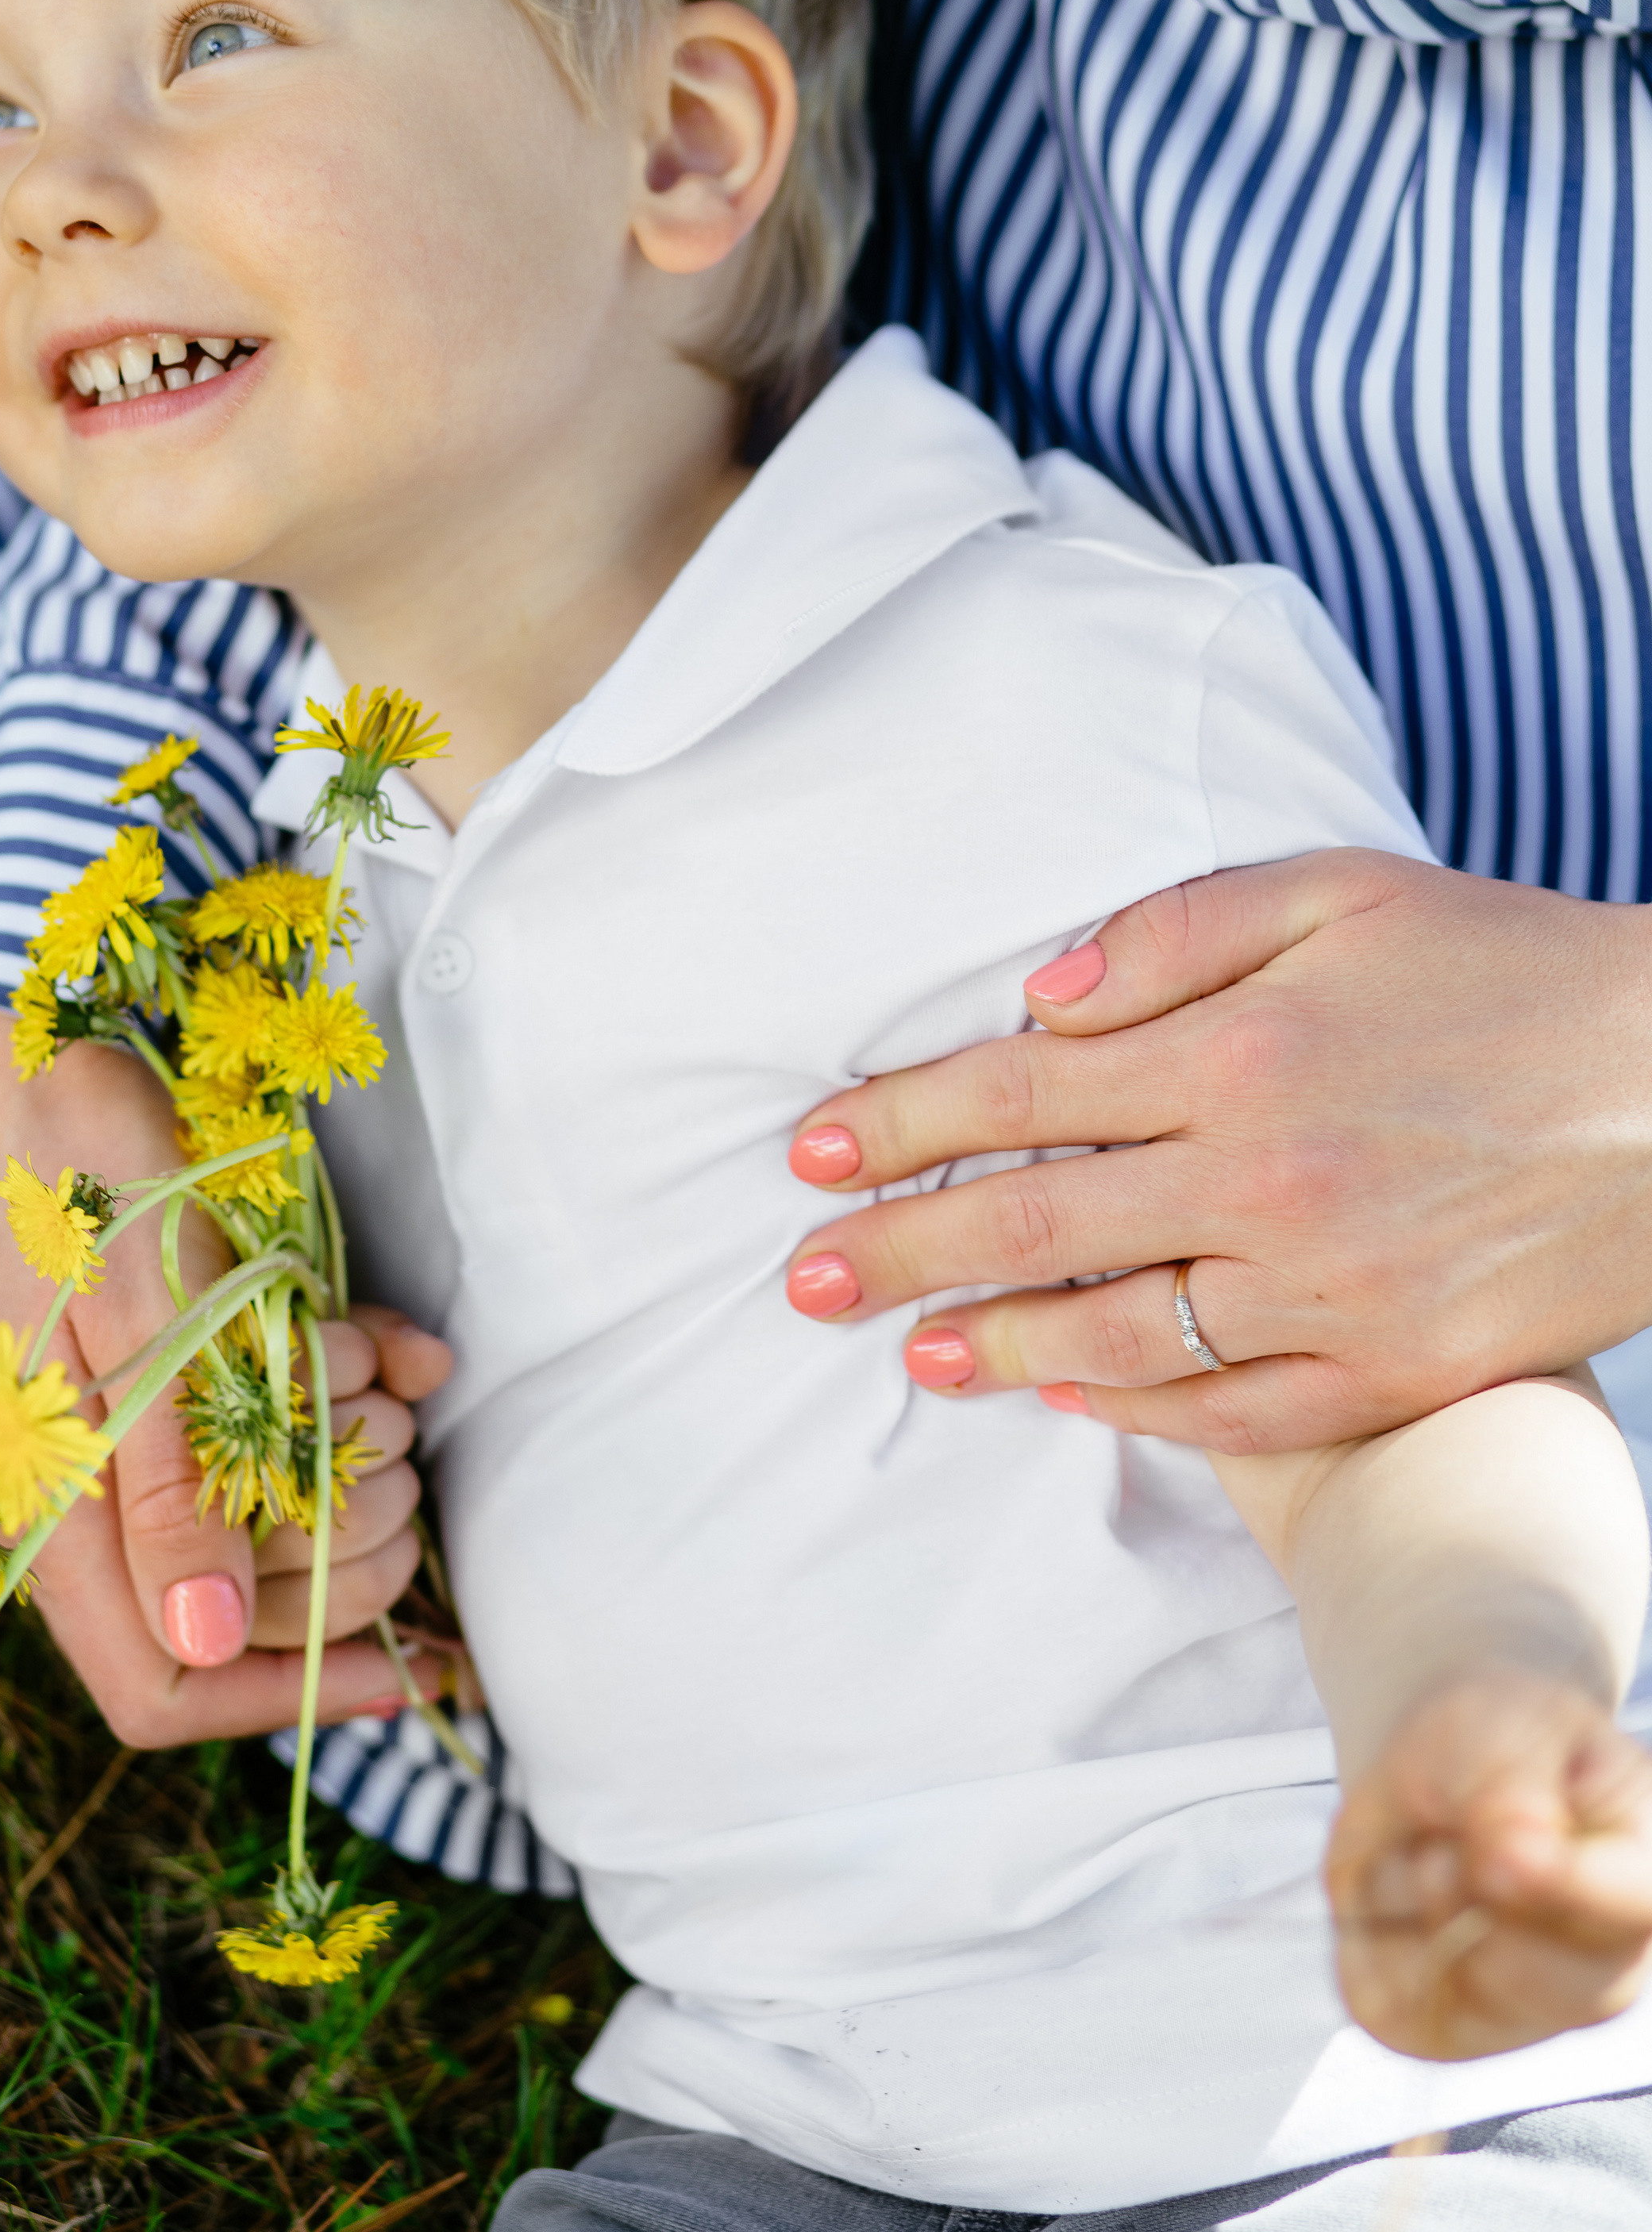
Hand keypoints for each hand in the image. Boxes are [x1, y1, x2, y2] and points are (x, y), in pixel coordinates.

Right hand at [0, 1009, 452, 1745]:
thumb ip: (166, 1476)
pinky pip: (276, 1437)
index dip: (285, 1698)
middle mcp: (91, 1497)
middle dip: (349, 1547)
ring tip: (387, 1375)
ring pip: (272, 1531)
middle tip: (397, 1443)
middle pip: (244, 1617)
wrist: (22, 1041)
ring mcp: (132, 1441)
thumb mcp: (130, 1310)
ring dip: (360, 1468)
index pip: (159, 1685)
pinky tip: (401, 1353)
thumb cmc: (72, 1165)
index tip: (408, 1667)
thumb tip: (210, 1642)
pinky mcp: (176, 1379)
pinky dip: (355, 1402)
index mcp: (54, 1506)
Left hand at [784, 851, 1651, 1448]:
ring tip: (914, 1352)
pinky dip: (1140, 1414)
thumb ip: (1174, 933)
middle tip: (803, 1278)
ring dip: (997, 1346)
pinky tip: (1072, 1400)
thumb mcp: (1340, 892)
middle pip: (1034, 1225)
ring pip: (1116, 1339)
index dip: (899, 1124)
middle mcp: (1264, 1182)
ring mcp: (1328, 1293)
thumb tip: (1037, 996)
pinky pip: (1235, 1413)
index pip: (1016, 1095)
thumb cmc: (1504, 966)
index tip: (811, 1153)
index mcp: (1237, 1052)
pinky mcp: (1393, 1371)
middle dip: (899, 1250)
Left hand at [1327, 1671, 1651, 2059]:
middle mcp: (1602, 1974)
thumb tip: (1513, 1852)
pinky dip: (1364, 1930)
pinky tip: (1399, 1890)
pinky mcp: (1444, 2034)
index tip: (1497, 1859)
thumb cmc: (1499, 1741)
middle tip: (1447, 1821)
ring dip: (1402, 1889)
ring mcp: (1527, 2019)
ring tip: (1428, 1846)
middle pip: (1516, 1966)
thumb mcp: (1508, 1726)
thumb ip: (1510, 1788)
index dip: (1557, 1883)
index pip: (1627, 1901)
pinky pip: (1377, 2000)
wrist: (1447, 1768)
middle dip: (1451, 1876)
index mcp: (1643, 1878)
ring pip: (1434, 1977)